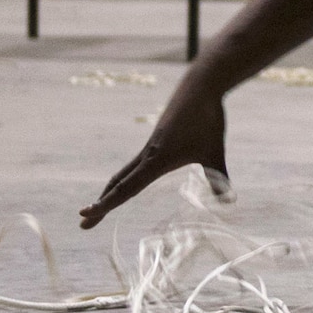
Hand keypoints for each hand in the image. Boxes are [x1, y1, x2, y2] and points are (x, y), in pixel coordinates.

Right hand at [79, 90, 229, 228]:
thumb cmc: (206, 119)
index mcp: (156, 160)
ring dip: (109, 193)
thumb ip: (220, 178)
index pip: (126, 188)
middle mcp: (147, 155)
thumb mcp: (214, 151)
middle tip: (83, 225)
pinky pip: (132, 165)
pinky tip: (128, 184)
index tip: (84, 215)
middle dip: (100, 205)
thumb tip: (229, 203)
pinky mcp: (156, 141)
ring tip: (99, 208)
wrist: (199, 88)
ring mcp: (150, 148)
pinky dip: (123, 179)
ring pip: (122, 174)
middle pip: (117, 185)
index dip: (106, 204)